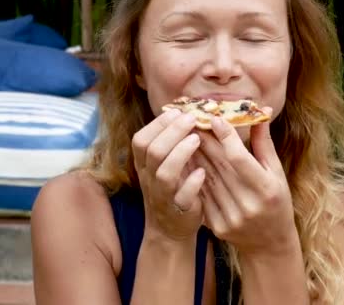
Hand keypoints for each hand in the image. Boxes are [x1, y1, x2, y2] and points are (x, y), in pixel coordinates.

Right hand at [131, 109, 205, 241]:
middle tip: (192, 119)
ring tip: (197, 139)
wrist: (170, 231)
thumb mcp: (163, 166)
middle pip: (152, 150)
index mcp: (144, 165)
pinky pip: (182, 196)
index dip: (158, 124)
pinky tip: (202, 172)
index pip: (141, 139)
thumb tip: (183, 114)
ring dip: (181, 153)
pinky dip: (192, 183)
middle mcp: (149, 178)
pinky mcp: (179, 210)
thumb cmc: (172, 190)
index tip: (178, 112)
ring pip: (164, 172)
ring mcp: (163, 195)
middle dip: (173, 131)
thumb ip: (169, 144)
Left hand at [194, 109, 298, 256]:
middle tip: (193, 118)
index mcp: (266, 189)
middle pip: (219, 165)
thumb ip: (264, 144)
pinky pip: (201, 195)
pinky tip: (185, 160)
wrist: (269, 243)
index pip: (240, 158)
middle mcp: (247, 204)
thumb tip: (260, 111)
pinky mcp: (217, 225)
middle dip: (205, 139)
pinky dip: (192, 176)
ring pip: (206, 178)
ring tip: (184, 135)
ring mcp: (230, 216)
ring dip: (193, 154)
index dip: (226, 136)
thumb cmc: (277, 201)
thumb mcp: (276, 173)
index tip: (214, 117)